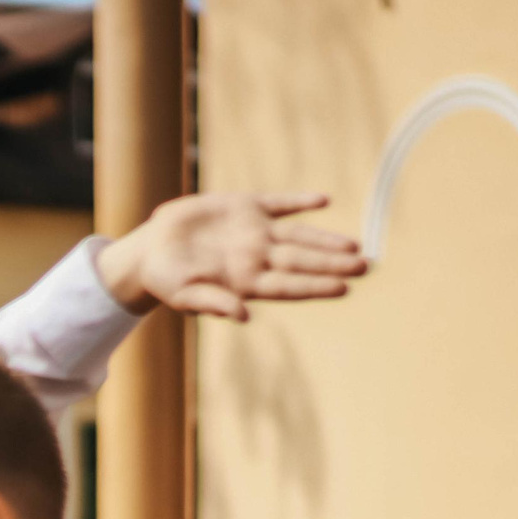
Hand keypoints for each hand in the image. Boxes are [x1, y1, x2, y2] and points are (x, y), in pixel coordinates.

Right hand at [96, 193, 365, 320]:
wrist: (150, 249)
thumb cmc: (165, 280)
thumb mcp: (184, 295)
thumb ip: (214, 304)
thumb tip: (244, 316)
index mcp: (245, 281)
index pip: (289, 285)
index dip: (316, 287)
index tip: (343, 289)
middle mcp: (256, 257)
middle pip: (302, 262)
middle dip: (334, 265)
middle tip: (367, 267)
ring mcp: (254, 232)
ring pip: (299, 236)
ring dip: (326, 241)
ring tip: (355, 246)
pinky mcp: (245, 207)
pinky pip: (278, 204)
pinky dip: (299, 203)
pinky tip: (322, 202)